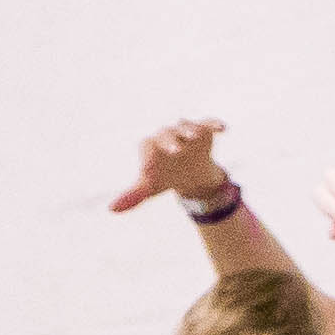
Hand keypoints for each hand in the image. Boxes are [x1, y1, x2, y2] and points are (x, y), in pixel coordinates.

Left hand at [113, 118, 232, 212]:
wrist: (191, 174)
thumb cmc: (165, 177)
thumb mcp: (150, 188)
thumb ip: (132, 196)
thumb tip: (111, 210)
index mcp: (151, 146)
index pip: (147, 147)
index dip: (148, 156)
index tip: (148, 169)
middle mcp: (167, 136)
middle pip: (166, 134)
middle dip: (170, 141)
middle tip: (176, 151)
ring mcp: (186, 133)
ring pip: (186, 126)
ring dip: (190, 129)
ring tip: (195, 135)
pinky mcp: (204, 131)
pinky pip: (208, 124)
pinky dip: (214, 124)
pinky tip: (223, 128)